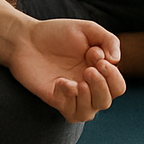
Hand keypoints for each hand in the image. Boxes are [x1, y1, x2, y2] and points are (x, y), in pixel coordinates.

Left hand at [7, 19, 125, 122]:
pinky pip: (70, 112)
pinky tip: (61, 82)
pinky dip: (70, 99)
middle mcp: (87, 86)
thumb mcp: (88, 29)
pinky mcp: (56, 100)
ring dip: (89, 98)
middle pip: (107, 101)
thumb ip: (108, 40)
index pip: (117, 86)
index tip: (94, 53)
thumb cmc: (57, 33)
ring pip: (90, 113)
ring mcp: (71, 96)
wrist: (26, 39)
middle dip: (102, 86)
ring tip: (80, 82)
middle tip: (88, 69)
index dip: (112, 74)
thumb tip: (117, 60)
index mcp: (99, 72)